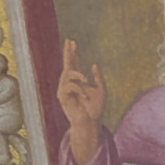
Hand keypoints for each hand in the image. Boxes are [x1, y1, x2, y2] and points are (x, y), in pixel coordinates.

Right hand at [54, 38, 104, 162]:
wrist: (91, 122)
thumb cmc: (96, 108)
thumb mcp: (101, 91)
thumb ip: (98, 78)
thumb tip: (94, 64)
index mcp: (79, 80)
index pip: (74, 63)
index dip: (73, 53)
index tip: (72, 42)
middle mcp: (70, 82)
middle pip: (67, 64)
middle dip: (68, 52)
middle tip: (70, 42)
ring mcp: (65, 89)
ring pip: (67, 73)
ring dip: (78, 75)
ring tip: (86, 80)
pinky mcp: (62, 96)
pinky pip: (68, 86)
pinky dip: (78, 89)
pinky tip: (84, 95)